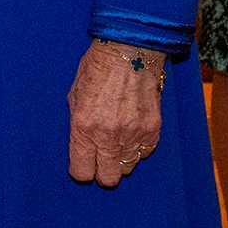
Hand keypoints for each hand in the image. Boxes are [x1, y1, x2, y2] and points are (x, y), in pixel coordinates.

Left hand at [66, 41, 164, 188]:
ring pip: (128, 167)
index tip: (84, 162)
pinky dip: (138, 145)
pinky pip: (145, 152)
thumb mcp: (75, 94)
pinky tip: (133, 129)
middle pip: (108, 179)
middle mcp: (108, 135)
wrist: (130, 48)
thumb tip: (83, 144)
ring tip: (119, 138)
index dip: (82, 170)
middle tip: (102, 156)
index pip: (82, 173)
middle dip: (103, 171)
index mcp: (83, 126)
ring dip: (122, 157)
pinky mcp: (153, 128)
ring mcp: (132, 133)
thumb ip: (78, 123)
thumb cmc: (99, 67)